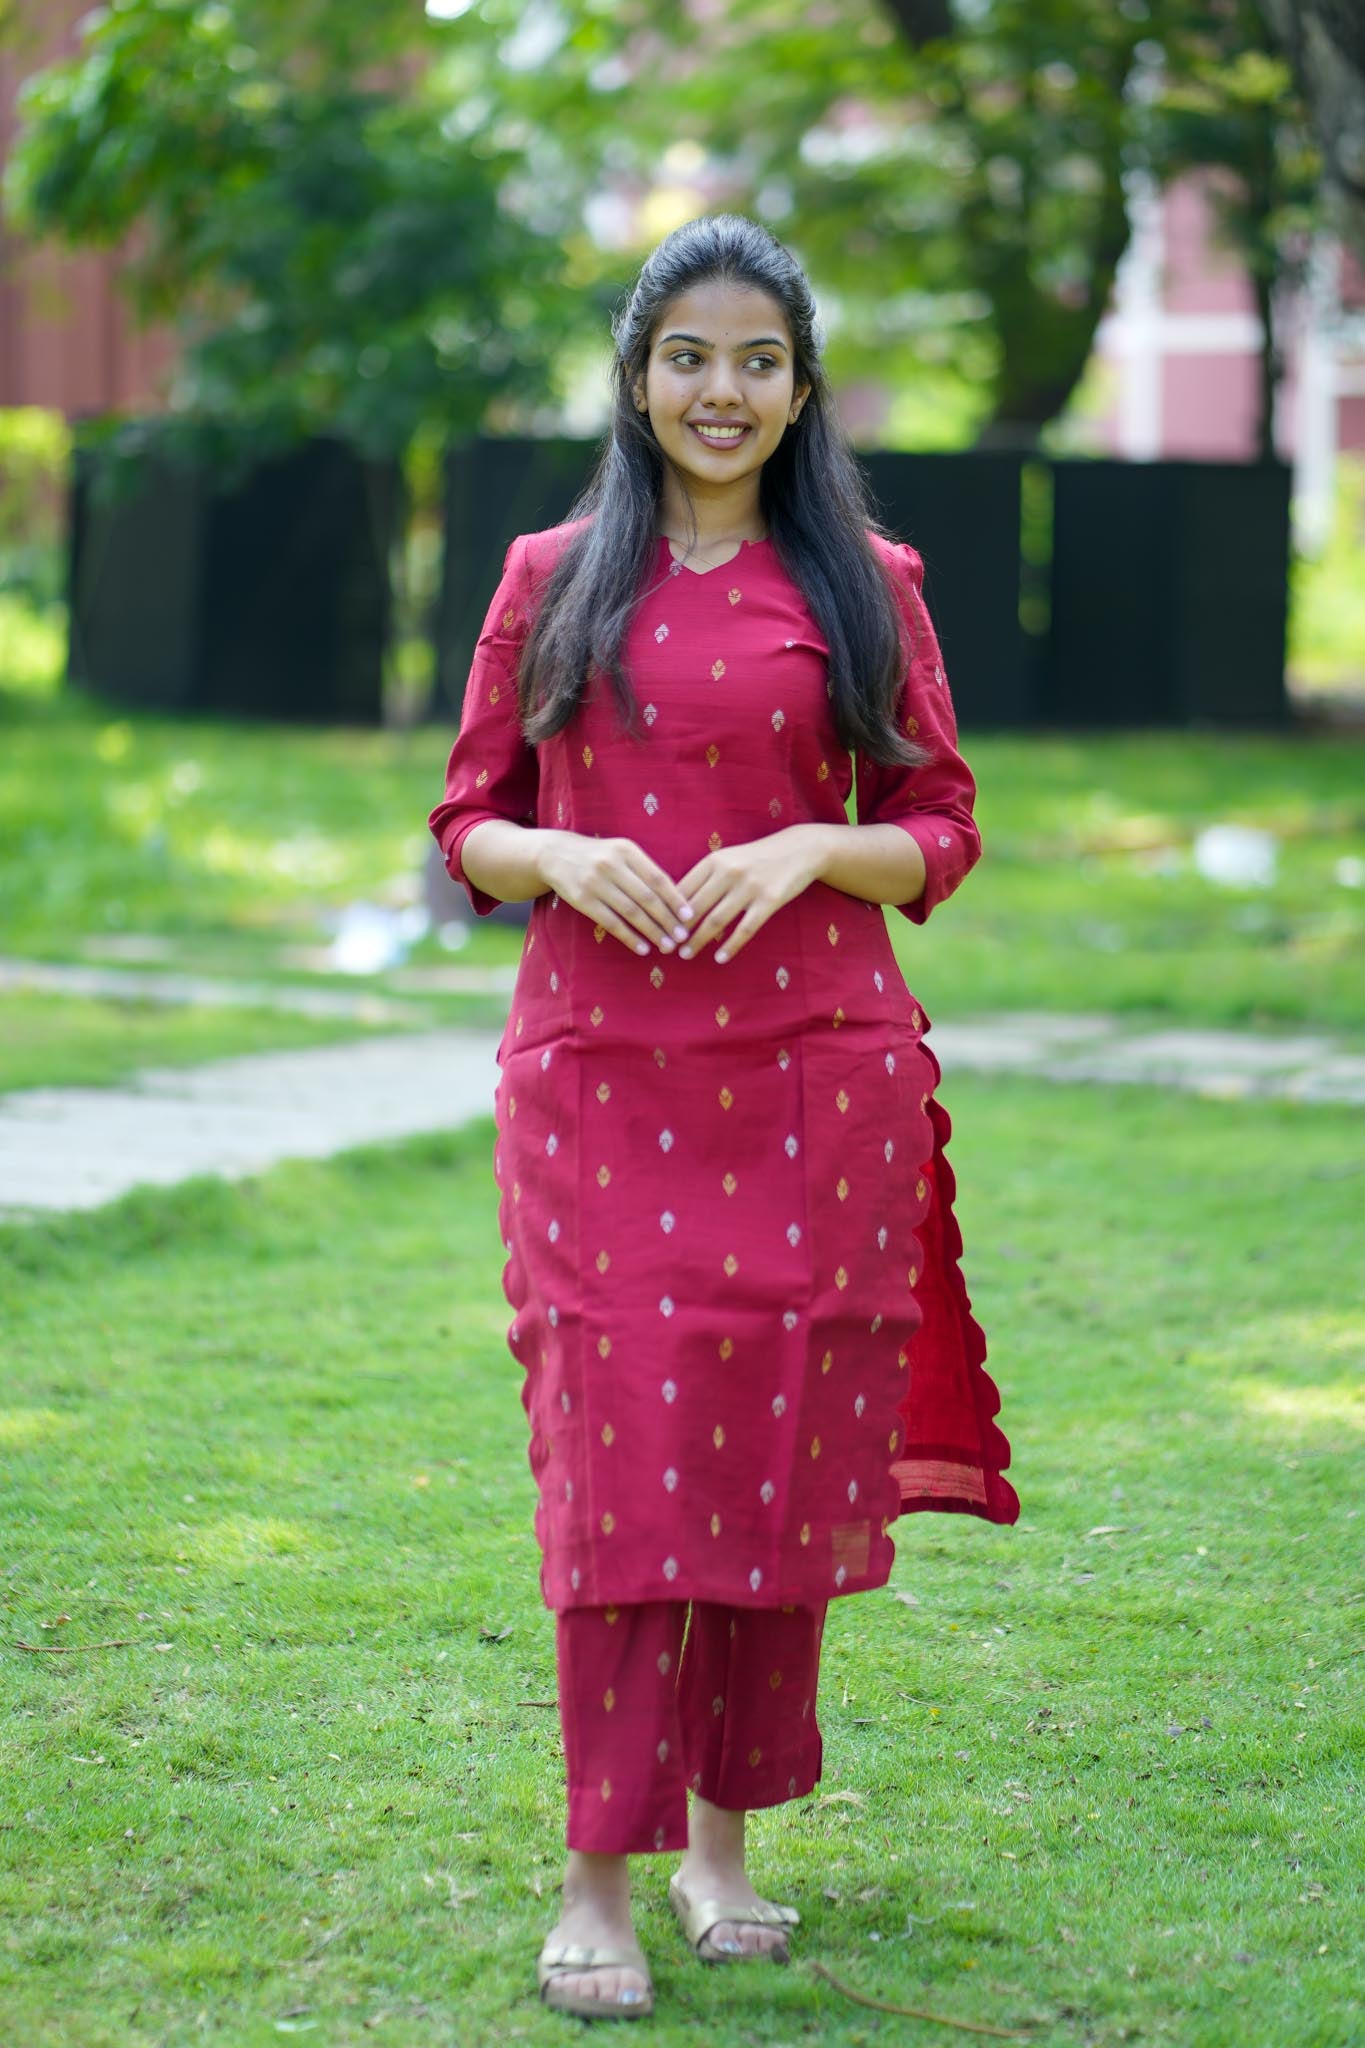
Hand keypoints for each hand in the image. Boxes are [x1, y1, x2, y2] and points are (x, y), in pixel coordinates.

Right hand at [537, 831, 695, 955]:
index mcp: (627, 851)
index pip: (657, 878)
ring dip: (651, 931)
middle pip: (646, 897)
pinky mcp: (583, 900)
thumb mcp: (622, 853)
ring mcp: (595, 883)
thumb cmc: (600, 856)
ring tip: (667, 946)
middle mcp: (612, 865)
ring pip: (631, 912)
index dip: (675, 899)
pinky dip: (629, 937)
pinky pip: (611, 923)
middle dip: (667, 920)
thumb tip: (676, 898)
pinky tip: (642, 948)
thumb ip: (645, 870)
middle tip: (682, 937)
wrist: (556, 855)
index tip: (689, 917)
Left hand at [674, 827, 824, 962]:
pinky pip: (745, 929)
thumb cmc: (756, 858)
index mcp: (714, 860)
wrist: (799, 849)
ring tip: (685, 955)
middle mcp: (729, 872)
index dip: (667, 911)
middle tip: (665, 947)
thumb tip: (676, 904)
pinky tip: (720, 958)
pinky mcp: (769, 901)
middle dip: (678, 930)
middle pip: (695, 907)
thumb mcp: (728, 858)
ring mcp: (750, 887)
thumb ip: (706, 877)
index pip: (683, 889)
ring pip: (716, 920)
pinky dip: (730, 946)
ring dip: (698, 941)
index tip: (656, 928)